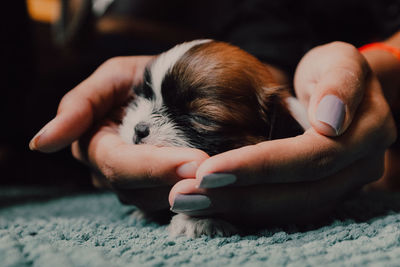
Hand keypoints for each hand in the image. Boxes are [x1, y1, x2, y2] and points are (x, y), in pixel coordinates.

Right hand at [29, 56, 207, 211]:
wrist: (180, 84)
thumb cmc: (147, 76)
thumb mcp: (114, 77)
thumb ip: (79, 105)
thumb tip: (40, 144)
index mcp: (95, 143)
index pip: (117, 165)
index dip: (153, 167)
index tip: (194, 162)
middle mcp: (111, 169)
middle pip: (137, 189)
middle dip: (177, 180)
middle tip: (214, 168)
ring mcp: (135, 182)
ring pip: (157, 200)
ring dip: (188, 189)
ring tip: (218, 171)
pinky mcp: (160, 188)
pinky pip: (174, 199)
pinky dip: (193, 191)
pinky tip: (212, 178)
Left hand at [168, 42, 396, 224]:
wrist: (345, 98)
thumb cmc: (334, 72)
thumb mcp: (340, 61)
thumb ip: (340, 81)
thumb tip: (330, 121)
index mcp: (367, 134)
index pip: (308, 158)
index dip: (259, 167)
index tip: (206, 172)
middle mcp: (358, 169)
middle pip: (297, 194)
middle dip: (237, 196)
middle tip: (183, 197)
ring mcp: (341, 188)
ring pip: (289, 211)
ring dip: (235, 210)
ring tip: (188, 204)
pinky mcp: (321, 196)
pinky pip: (284, 212)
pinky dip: (246, 212)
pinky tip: (210, 206)